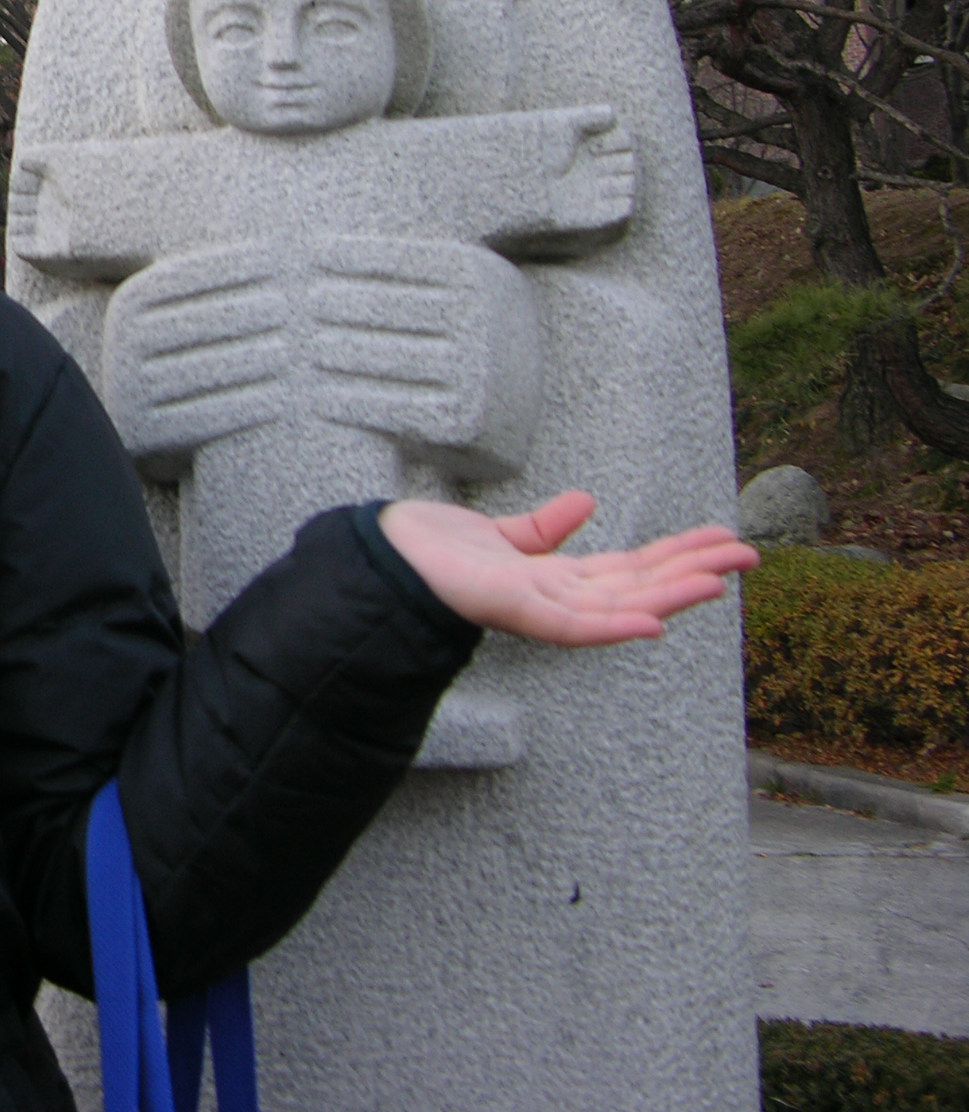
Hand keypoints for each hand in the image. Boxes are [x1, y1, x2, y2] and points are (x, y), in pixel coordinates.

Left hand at [376, 491, 756, 645]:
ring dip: (671, 595)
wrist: (380, 559)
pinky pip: (571, 627)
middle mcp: (553, 600)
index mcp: (553, 581)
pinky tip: (654, 621)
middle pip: (638, 586)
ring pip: (619, 606)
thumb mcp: (499, 533)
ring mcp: (536, 610)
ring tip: (720, 581)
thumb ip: (543, 528)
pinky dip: (613, 624)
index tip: (722, 540)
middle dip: (692, 571)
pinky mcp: (512, 611)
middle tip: (749, 554)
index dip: (676, 556)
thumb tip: (589, 501)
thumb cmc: (432, 552)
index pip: (628, 570)